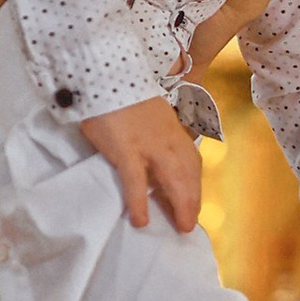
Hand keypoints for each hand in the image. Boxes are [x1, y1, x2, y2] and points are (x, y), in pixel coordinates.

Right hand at [80, 93, 203, 233]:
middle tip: (189, 225)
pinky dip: (140, 201)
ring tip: (180, 227)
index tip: (193, 202)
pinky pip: (136, 181)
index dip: (195, 184)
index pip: (191, 161)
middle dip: (193, 201)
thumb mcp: (147, 113)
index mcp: (172, 129)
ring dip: (181, 205)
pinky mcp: (126, 148)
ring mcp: (148, 144)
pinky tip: (141, 220)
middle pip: (188, 173)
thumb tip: (149, 156)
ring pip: (173, 179)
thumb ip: (154, 131)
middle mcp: (167, 138)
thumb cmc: (120, 94)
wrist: (104, 73)